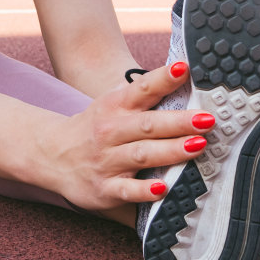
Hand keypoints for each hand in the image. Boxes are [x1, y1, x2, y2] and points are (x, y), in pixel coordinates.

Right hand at [41, 61, 212, 212]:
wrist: (51, 154)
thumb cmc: (94, 128)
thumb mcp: (112, 105)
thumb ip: (143, 96)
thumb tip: (185, 79)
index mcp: (115, 107)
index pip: (141, 89)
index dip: (163, 78)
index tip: (184, 68)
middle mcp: (111, 131)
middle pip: (148, 124)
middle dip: (179, 121)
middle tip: (208, 119)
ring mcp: (107, 160)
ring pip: (142, 155)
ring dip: (171, 150)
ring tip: (198, 146)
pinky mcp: (104, 188)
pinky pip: (126, 190)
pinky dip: (144, 191)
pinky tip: (163, 189)